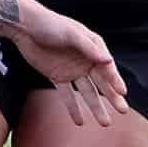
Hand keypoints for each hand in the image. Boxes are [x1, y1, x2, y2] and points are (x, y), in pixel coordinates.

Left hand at [7, 7, 128, 126]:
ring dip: (95, 107)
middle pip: (101, 83)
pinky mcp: (57, 76)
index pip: (107, 67)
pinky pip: (67, 95)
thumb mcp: (71, 34)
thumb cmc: (50, 24)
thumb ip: (89, 48)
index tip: (122, 93)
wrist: (25, 27)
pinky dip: (73, 108)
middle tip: (122, 111)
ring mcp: (72, 70)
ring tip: (105, 122)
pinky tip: (80, 121)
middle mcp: (85, 60)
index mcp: (93, 47)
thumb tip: (108, 60)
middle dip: (112, 97)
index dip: (115, 80)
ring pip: (87, 92)